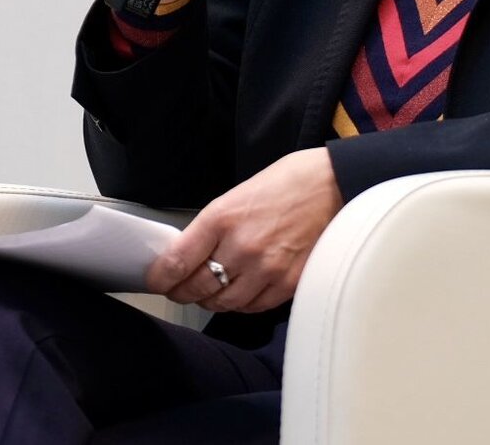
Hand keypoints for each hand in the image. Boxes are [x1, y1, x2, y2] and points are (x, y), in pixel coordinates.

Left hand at [144, 147, 343, 312]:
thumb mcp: (236, 195)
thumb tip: (191, 254)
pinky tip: (239, 293)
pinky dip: (241, 304)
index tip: (156, 281)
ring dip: (211, 301)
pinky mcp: (289, 284)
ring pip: (224, 303)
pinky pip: (254, 306)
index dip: (160, 278)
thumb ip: (213, 227)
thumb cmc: (286, 183)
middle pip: (197, 287)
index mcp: (222, 218)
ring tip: (208, 293)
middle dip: (182, 292)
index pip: (177, 262)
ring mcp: (266, 269)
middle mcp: (241, 247)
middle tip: (178, 290)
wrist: (333, 184)